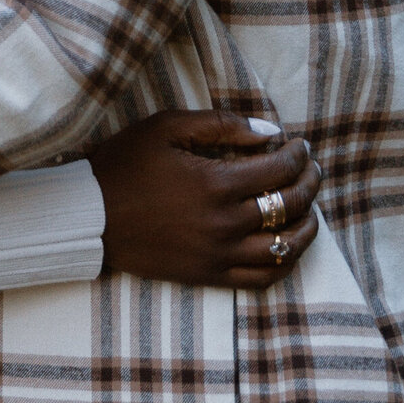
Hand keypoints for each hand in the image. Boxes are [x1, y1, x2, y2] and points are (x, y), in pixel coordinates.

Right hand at [89, 109, 320, 290]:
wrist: (92, 215)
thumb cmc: (126, 163)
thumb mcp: (167, 127)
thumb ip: (222, 124)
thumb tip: (271, 132)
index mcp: (215, 183)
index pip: (278, 170)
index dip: (298, 155)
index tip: (301, 145)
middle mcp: (224, 223)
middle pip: (289, 206)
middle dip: (309, 183)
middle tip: (311, 168)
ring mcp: (219, 255)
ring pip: (285, 247)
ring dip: (306, 224)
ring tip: (309, 206)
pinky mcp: (210, 276)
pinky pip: (263, 278)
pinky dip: (285, 261)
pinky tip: (288, 243)